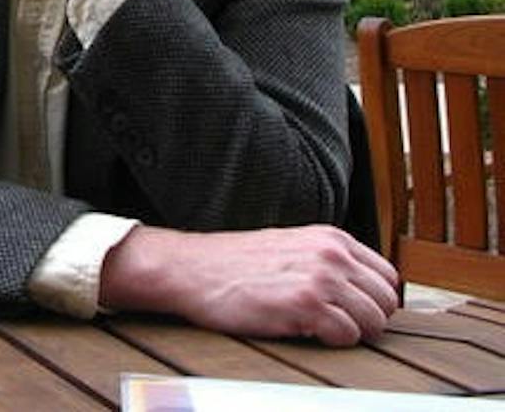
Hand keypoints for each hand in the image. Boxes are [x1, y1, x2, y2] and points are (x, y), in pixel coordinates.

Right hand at [100, 223, 399, 345]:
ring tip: (320, 328)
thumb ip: (327, 261)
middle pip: (386, 301)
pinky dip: (332, 341)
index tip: (353, 310)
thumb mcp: (290, 247)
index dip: (373, 299)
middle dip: (367, 319)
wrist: (191, 268)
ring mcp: (320, 277)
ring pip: (374, 321)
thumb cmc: (234, 264)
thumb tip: (361, 292)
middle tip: (336, 324)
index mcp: (331, 238)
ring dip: (352, 332)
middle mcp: (331, 254)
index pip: (387, 276)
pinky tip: (305, 331)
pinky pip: (347, 336)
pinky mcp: (305, 303)